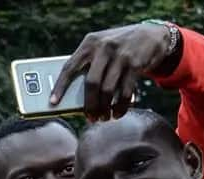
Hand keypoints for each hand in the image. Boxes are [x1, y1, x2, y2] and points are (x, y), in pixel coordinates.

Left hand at [52, 22, 172, 121]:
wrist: (151, 35)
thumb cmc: (118, 48)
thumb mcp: (101, 47)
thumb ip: (89, 64)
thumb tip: (74, 97)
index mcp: (89, 43)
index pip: (69, 67)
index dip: (60, 87)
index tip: (53, 103)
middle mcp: (103, 48)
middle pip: (90, 83)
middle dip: (89, 105)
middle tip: (90, 118)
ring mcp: (120, 56)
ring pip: (107, 90)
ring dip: (105, 109)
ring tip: (104, 118)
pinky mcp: (135, 64)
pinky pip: (125, 92)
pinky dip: (121, 107)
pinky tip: (118, 113)